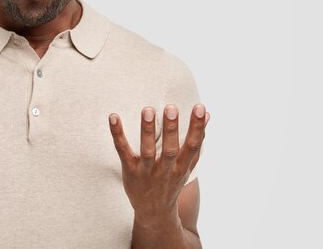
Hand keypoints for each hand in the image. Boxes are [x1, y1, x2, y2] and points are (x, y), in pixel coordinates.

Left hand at [108, 104, 208, 221]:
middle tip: (171, 108)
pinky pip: (123, 151)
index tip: (201, 108)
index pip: (193, 146)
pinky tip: (114, 116)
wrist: (155, 213)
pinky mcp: (130, 170)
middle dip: (171, 129)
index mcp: (182, 167)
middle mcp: (166, 170)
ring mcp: (147, 171)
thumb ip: (197, 140)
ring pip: (147, 151)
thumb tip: (208, 115)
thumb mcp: (188, 165)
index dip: (197, 127)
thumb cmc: (172, 181)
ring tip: (148, 109)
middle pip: (170, 149)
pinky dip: (117, 134)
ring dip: (147, 130)